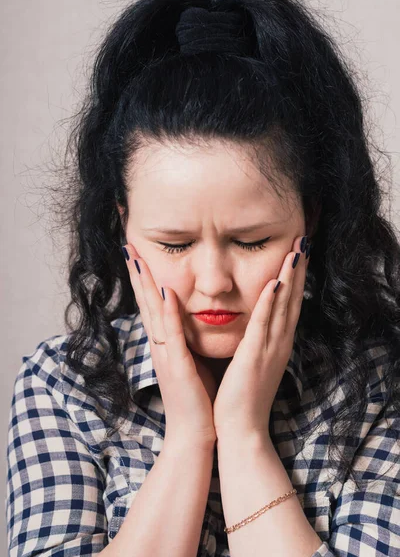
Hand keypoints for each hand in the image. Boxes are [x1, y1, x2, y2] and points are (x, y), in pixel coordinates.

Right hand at [122, 244, 216, 450]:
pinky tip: (165, 292)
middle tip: (128, 246)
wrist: (197, 436)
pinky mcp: (177, 367)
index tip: (139, 255)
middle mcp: (161, 347)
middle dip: (137, 274)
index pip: (153, 305)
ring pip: (154, 313)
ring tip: (137, 259)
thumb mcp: (192, 362)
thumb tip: (194, 320)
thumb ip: (188, 340)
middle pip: (146, 303)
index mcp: (166, 345)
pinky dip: (168, 313)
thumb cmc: (198, 399)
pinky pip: (172, 335)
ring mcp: (166, 356)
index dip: (145, 280)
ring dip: (145, 285)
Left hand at [212, 235, 309, 444]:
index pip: (289, 304)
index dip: (294, 278)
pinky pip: (263, 325)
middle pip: (292, 299)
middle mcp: (279, 343)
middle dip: (298, 269)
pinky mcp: (254, 356)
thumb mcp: (252, 363)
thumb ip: (255, 342)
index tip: (297, 253)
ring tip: (296, 251)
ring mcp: (270, 349)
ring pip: (283, 307)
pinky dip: (269, 303)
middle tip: (304, 241)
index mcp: (276, 344)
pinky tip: (274, 283)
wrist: (241, 431)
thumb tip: (252, 324)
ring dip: (290, 278)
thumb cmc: (242, 398)